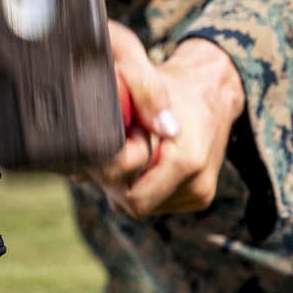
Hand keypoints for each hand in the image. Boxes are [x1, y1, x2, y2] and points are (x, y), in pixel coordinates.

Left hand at [85, 21, 245, 217]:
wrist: (213, 88)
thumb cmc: (172, 87)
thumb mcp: (138, 94)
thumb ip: (110, 126)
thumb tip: (79, 174)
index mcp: (185, 161)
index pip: (132, 199)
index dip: (111, 179)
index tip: (109, 152)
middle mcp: (197, 184)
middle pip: (136, 205)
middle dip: (117, 183)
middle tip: (115, 151)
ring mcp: (201, 193)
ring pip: (146, 205)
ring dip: (132, 184)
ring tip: (134, 150)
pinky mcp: (201, 196)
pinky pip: (160, 202)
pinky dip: (147, 185)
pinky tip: (147, 159)